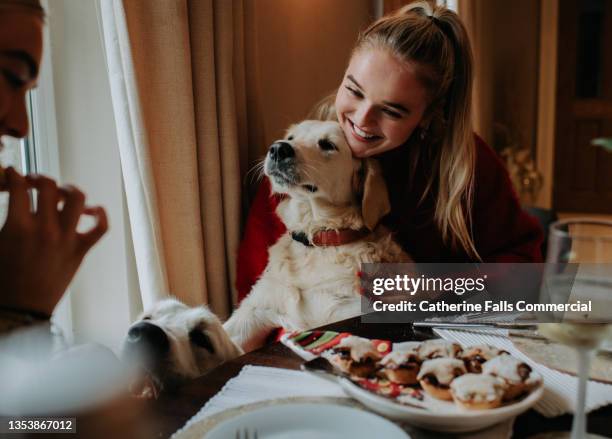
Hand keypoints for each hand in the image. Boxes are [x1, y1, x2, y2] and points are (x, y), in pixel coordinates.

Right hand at [0, 167, 107, 315]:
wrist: (21, 310)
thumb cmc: (2, 279)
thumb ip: (6, 220)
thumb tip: (12, 201)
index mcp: (17, 227)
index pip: (18, 185)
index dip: (13, 174)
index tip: (12, 174)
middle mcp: (45, 229)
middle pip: (49, 186)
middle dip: (39, 178)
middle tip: (33, 183)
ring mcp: (66, 239)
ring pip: (78, 199)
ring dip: (69, 190)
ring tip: (60, 193)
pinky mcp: (80, 251)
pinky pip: (100, 228)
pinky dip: (100, 215)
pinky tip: (92, 211)